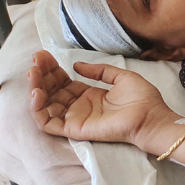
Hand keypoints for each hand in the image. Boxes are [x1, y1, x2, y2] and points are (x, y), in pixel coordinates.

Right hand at [28, 50, 178, 149]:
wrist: (151, 117)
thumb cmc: (142, 99)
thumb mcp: (121, 77)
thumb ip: (99, 71)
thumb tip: (76, 65)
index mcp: (89, 94)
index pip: (63, 81)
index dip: (52, 69)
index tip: (44, 55)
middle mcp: (78, 106)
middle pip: (52, 90)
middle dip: (42, 74)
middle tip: (36, 59)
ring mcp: (74, 118)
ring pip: (46, 105)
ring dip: (36, 88)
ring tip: (33, 72)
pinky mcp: (74, 129)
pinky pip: (48, 123)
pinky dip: (38, 109)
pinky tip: (37, 92)